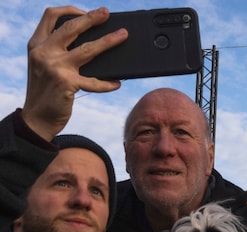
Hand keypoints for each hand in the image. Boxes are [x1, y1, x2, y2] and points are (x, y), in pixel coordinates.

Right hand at [21, 6, 127, 140]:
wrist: (37, 118)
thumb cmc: (46, 91)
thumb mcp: (44, 65)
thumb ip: (57, 51)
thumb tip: (92, 41)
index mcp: (37, 44)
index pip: (51, 16)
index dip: (70, 10)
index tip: (86, 11)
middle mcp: (44, 52)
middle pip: (71, 28)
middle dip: (92, 18)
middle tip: (107, 14)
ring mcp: (55, 67)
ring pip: (88, 49)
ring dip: (108, 41)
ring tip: (122, 36)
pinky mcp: (67, 84)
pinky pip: (94, 82)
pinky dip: (107, 83)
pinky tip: (117, 83)